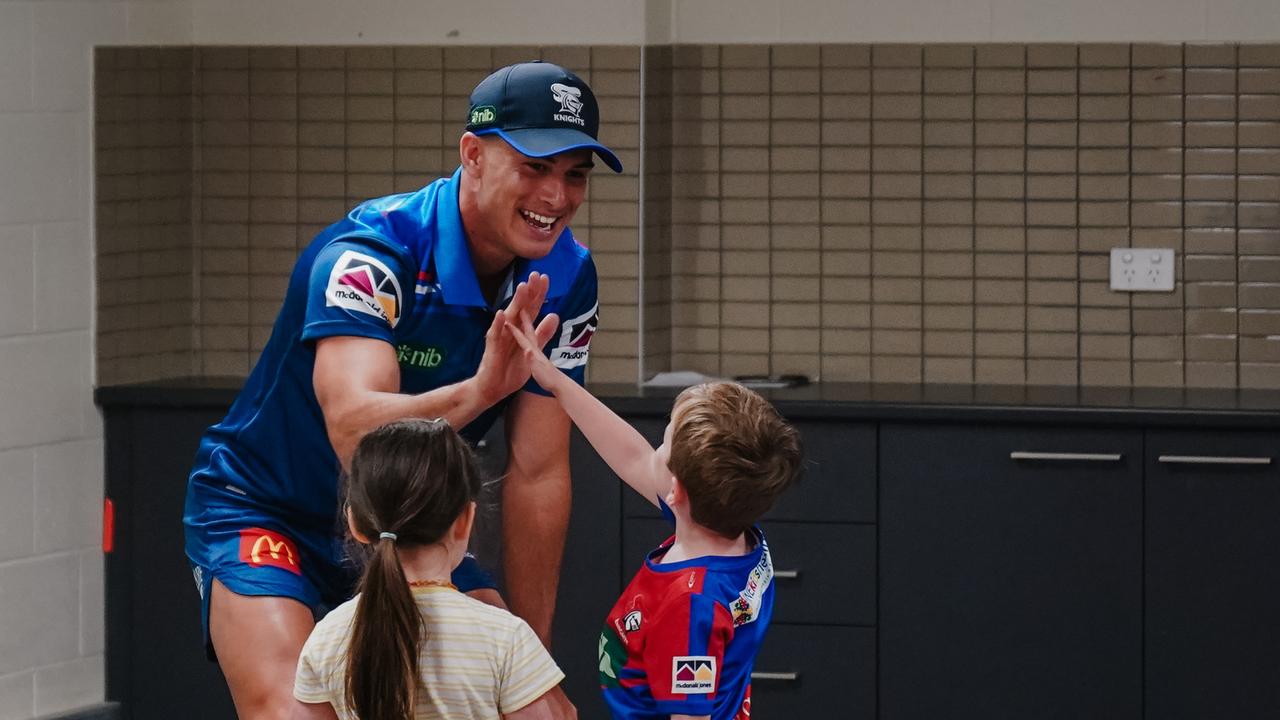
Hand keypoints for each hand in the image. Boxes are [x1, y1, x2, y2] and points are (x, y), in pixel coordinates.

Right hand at [472, 273, 558, 403]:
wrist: (494, 389)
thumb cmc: (511, 369)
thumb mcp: (533, 351)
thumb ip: (543, 333)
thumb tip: (554, 315)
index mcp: (521, 329)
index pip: (532, 308)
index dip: (539, 294)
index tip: (546, 277)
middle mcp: (510, 329)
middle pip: (521, 307)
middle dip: (528, 291)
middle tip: (535, 274)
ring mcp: (500, 337)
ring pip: (509, 317)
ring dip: (515, 302)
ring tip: (522, 287)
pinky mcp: (492, 349)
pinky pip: (495, 335)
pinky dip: (498, 325)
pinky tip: (501, 314)